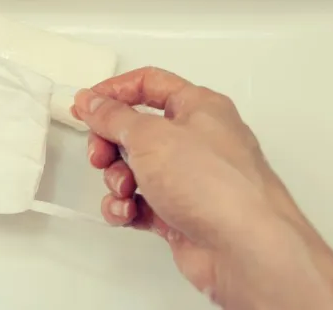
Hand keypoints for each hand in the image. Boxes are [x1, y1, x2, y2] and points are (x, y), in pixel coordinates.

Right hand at [73, 67, 332, 308]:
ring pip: (136, 169)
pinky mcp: (182, 213)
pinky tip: (127, 212)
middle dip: (111, 143)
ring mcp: (191, 178)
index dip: (114, 91)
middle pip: (137, 130)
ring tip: (124, 189)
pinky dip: (126, 207)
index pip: (149, 84)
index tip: (87, 105)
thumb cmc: (217, 186)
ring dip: (118, 179)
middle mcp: (198, 140)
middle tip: (101, 153)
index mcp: (199, 107)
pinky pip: (140, 203)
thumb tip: (94, 103)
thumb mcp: (150, 136)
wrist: (244, 248)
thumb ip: (113, 116)